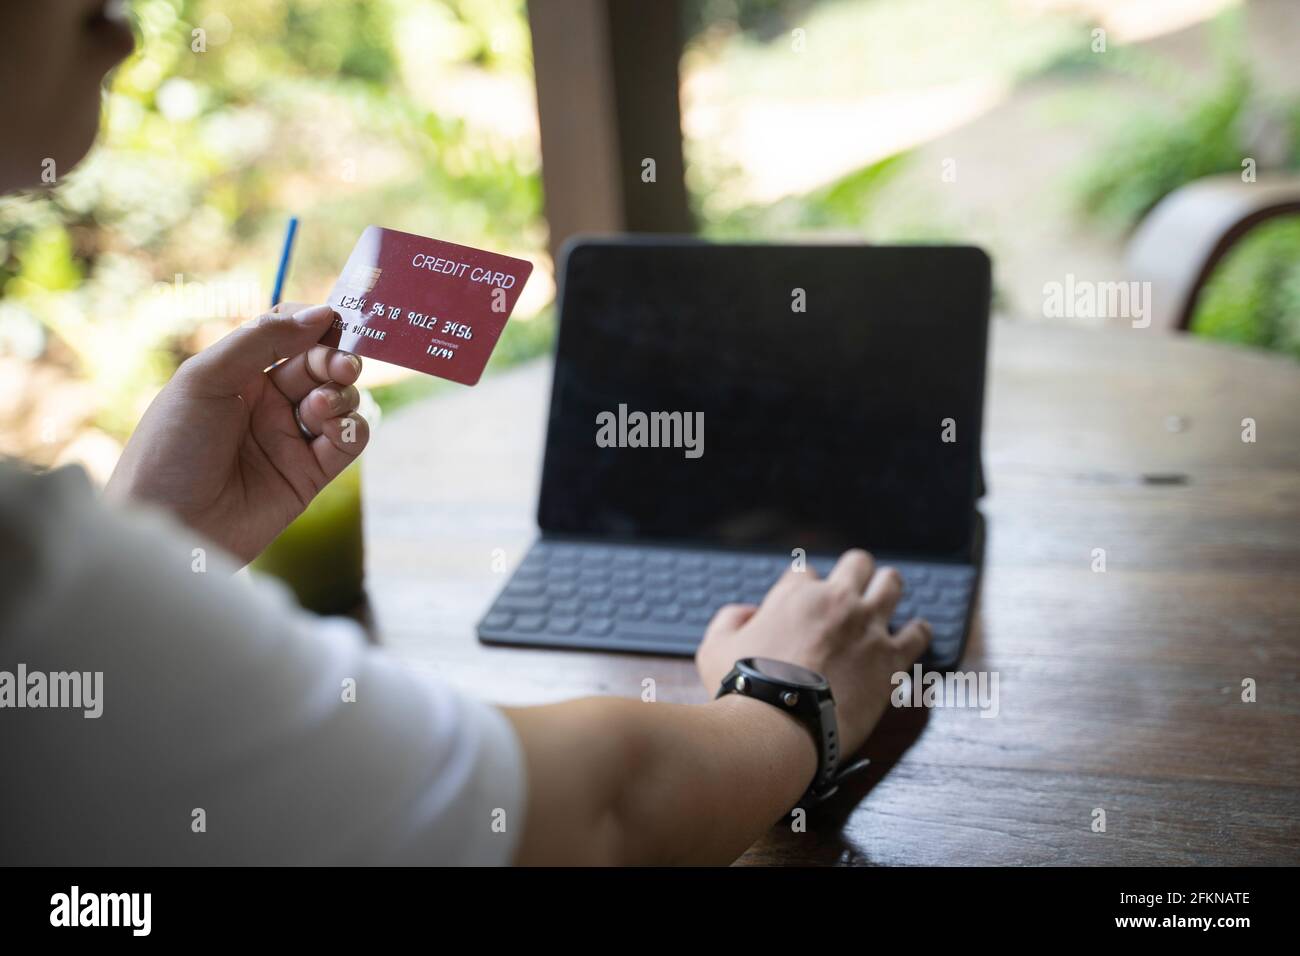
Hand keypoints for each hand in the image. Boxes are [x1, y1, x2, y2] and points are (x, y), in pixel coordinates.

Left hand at [105, 302, 370, 562]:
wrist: (167, 527)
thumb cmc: (170, 448)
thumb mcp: (205, 379)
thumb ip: (262, 340)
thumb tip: (321, 313)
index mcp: (237, 373)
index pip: (288, 333)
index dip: (314, 324)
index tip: (333, 321)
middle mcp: (267, 402)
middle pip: (320, 364)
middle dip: (336, 359)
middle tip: (341, 366)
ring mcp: (290, 438)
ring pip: (340, 400)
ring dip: (341, 395)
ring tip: (321, 406)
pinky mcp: (310, 475)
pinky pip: (348, 441)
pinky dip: (351, 428)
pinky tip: (334, 428)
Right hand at [695, 549, 930, 755]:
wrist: (779, 725)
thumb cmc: (743, 689)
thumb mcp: (713, 647)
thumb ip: (729, 620)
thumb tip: (748, 613)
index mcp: (795, 595)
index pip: (805, 573)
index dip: (803, 588)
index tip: (803, 604)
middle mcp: (836, 601)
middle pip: (857, 563)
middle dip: (854, 572)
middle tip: (851, 589)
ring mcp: (867, 627)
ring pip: (891, 584)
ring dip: (888, 588)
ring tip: (886, 597)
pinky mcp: (891, 658)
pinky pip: (918, 634)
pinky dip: (917, 632)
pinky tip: (915, 634)